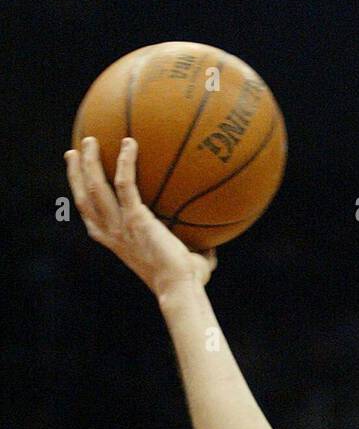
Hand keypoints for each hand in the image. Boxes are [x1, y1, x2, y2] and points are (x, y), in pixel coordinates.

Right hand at [65, 136, 216, 296]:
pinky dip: (126, 161)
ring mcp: (121, 226)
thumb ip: (194, 252)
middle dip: (76, 173)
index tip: (79, 177)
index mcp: (117, 243)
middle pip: (84, 198)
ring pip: (95, 187)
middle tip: (75, 151)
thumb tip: (212, 247)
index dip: (81, 196)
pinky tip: (130, 143)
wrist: (180, 289)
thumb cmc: (186, 283)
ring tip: (91, 139)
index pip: (92, 217)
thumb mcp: (187, 264)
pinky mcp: (136, 218)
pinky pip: (125, 183)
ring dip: (90, 162)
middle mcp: (113, 234)